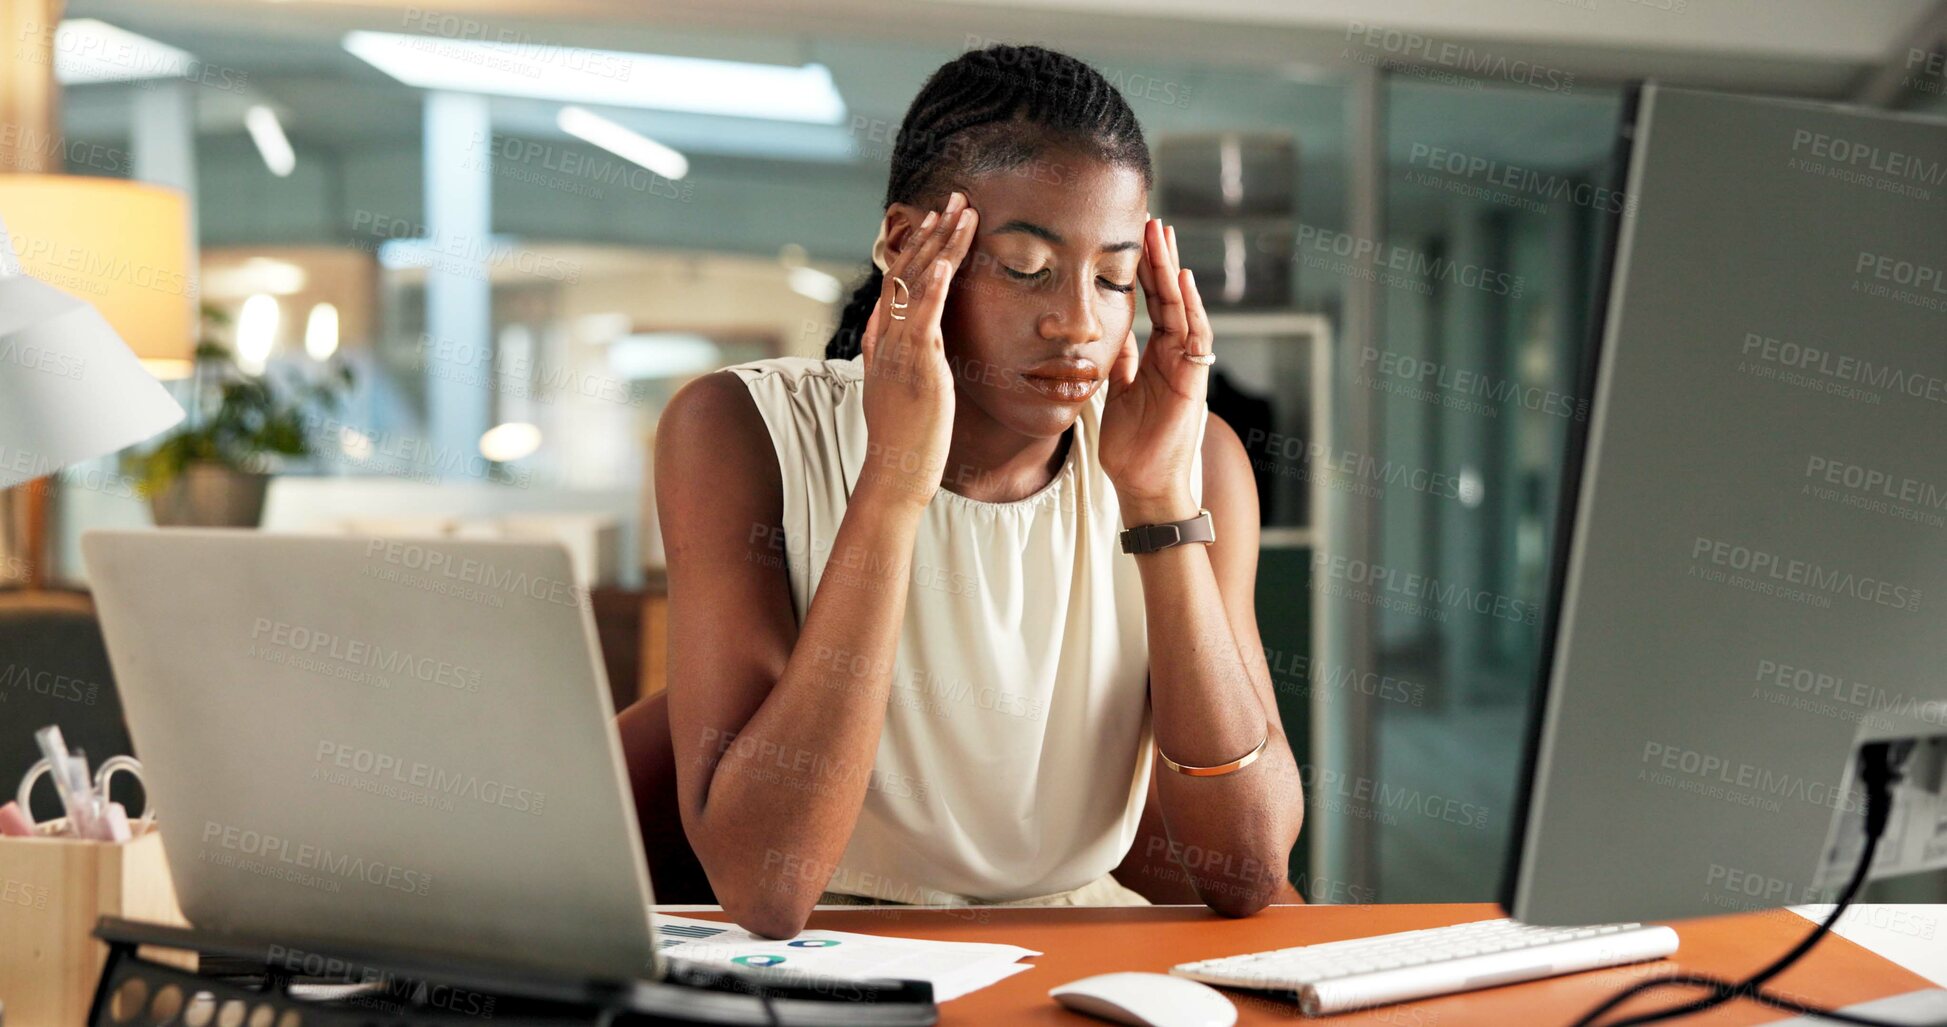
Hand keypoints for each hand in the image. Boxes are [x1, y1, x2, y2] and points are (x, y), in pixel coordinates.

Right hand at [856, 191, 979, 509]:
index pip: (898, 282)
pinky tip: (945, 260)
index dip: (916, 247)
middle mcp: (887, 339)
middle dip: (932, 233)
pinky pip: (923, 319)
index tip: (935, 220)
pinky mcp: (917, 367)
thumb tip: (877, 326)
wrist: (895, 472)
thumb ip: (884, 352)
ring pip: (917, 286)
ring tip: (960, 212)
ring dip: (939, 246)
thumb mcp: (889, 386)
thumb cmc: (903, 437)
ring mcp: (900, 351)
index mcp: (884, 341)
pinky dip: (932, 287)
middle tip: (954, 199)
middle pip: (907, 272)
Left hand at [1099, 218, 1211, 521]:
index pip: (1152, 303)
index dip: (1143, 272)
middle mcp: (1175, 355)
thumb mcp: (1117, 392)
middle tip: (1151, 222)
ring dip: (1173, 272)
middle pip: (1169, 297)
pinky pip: (1195, 338)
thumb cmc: (1132, 445)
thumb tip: (1113, 334)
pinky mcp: (1193, 381)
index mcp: (1157, 355)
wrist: (1143, 484)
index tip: (1132, 239)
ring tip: (1163, 238)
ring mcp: (1186, 366)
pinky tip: (1182, 283)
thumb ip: (1121, 361)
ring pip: (1183, 309)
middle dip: (1159, 260)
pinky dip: (1190, 310)